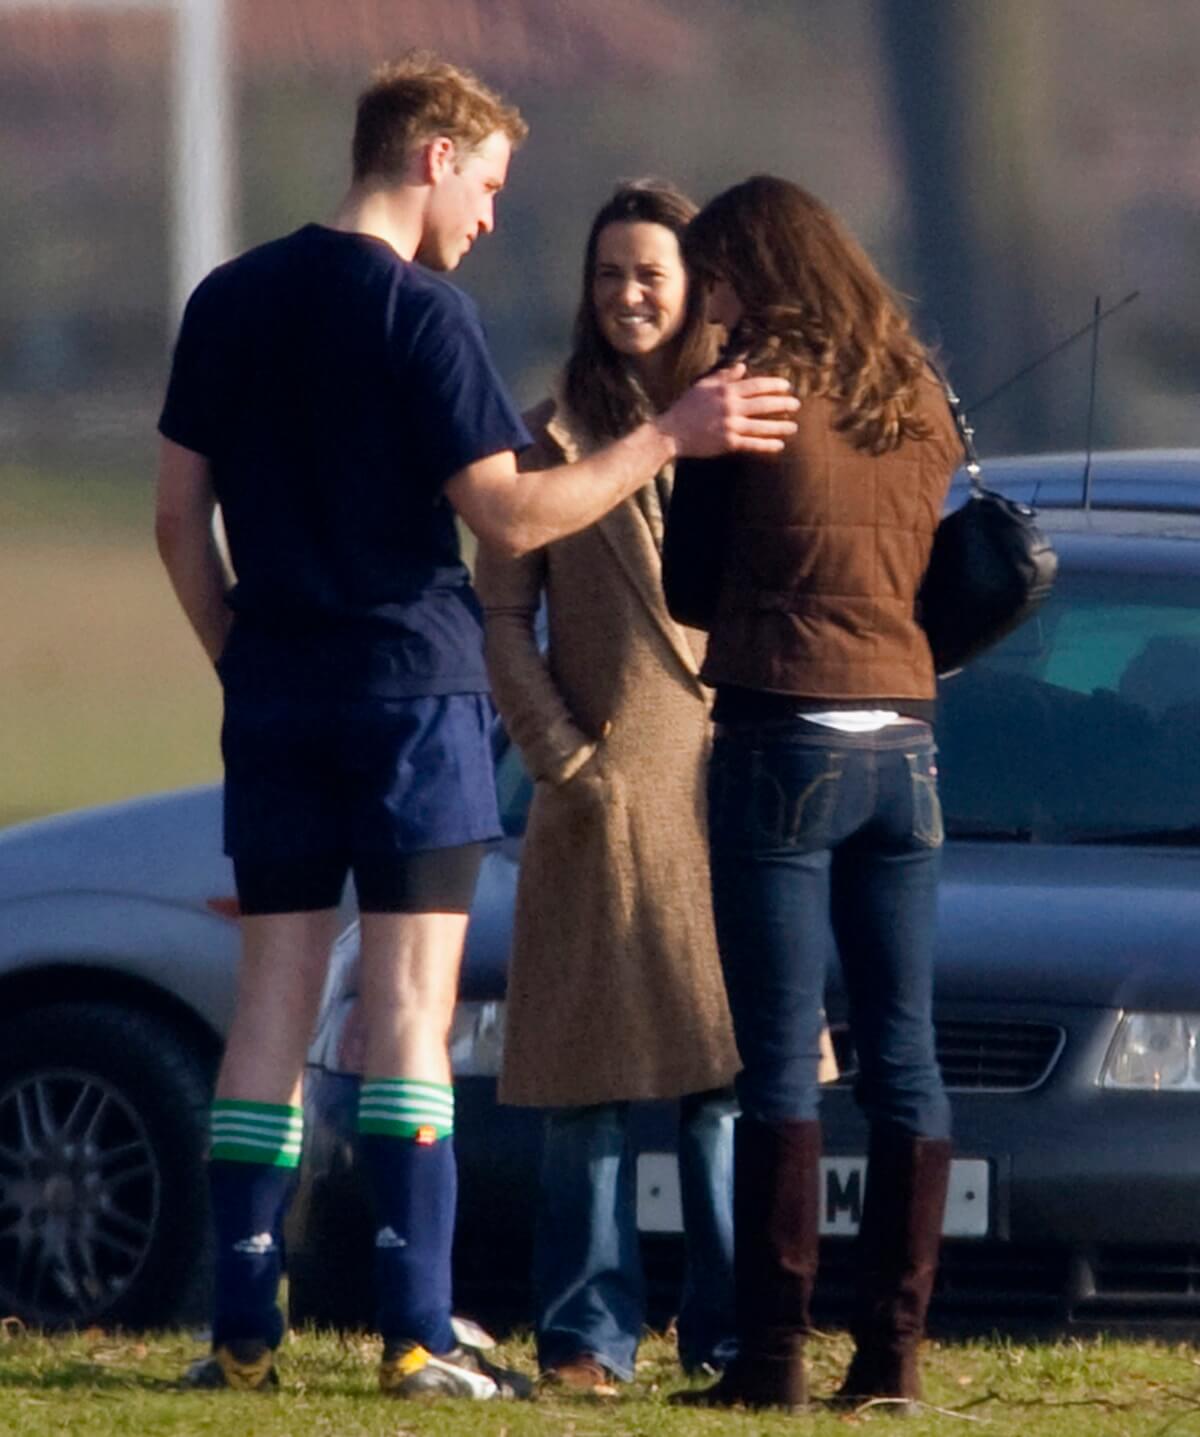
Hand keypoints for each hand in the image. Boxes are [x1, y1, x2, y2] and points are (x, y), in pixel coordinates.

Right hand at [656, 363, 798, 456]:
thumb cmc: (686, 407)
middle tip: (797, 404)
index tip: (787, 386)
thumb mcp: (703, 385)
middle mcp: (731, 407)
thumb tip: (742, 367)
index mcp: (725, 391)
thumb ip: (724, 376)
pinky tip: (779, 445)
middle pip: (763, 404)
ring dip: (780, 426)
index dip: (774, 385)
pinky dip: (767, 445)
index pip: (756, 385)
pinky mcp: (728, 443)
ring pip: (761, 425)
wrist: (671, 432)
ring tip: (794, 426)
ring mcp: (730, 426)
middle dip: (783, 404)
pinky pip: (752, 444)